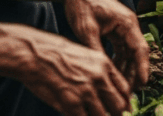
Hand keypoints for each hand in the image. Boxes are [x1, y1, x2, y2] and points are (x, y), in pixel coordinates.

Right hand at [17, 27, 136, 115]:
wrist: (36, 54)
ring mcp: (86, 91)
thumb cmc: (55, 53)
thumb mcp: (84, 55)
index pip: (125, 88)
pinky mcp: (72, 103)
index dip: (126, 102)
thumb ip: (98, 72)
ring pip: (103, 115)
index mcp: (104, 64)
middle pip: (119, 105)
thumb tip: (104, 90)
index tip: (125, 109)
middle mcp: (100, 78)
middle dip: (118, 114)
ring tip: (94, 115)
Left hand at [59, 0, 149, 91]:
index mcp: (126, 22)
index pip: (140, 49)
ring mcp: (122, 26)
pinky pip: (120, 47)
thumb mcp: (86, 30)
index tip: (143, 84)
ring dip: (125, 67)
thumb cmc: (80, 4)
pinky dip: (117, 60)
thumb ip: (96, 50)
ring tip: (120, 86)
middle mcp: (128, 24)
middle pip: (136, 53)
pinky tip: (111, 72)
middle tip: (128, 91)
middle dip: (134, 72)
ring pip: (128, 51)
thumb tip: (103, 71)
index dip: (143, 68)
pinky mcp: (114, 27)